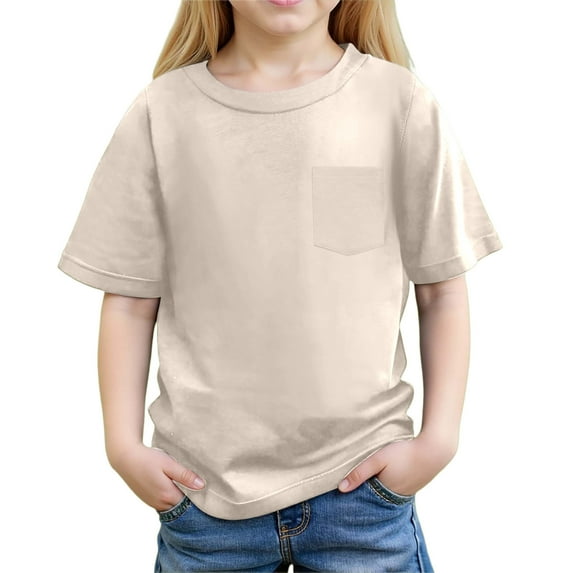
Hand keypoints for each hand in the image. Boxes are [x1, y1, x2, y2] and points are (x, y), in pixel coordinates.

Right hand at [108, 443, 205, 511]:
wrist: (125, 458)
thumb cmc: (148, 459)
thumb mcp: (169, 464)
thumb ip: (185, 476)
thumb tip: (202, 486)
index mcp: (167, 495)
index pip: (188, 503)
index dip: (198, 497)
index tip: (205, 489)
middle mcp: (159, 503)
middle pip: (180, 505)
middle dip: (189, 499)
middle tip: (198, 486)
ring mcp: (151, 502)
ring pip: (171, 504)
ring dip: (178, 497)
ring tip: (186, 485)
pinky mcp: (147, 498)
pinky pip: (162, 502)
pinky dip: (169, 496)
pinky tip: (172, 485)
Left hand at [338, 433, 456, 495]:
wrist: (434, 450)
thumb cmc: (404, 452)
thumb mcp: (378, 459)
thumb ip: (359, 473)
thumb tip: (341, 489)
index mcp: (385, 493)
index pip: (365, 498)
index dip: (355, 492)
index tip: (343, 488)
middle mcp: (396, 497)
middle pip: (375, 496)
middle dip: (365, 490)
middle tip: (352, 482)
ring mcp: (407, 491)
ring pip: (385, 491)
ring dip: (377, 484)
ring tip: (370, 474)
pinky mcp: (413, 484)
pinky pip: (395, 486)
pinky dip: (388, 481)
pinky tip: (386, 471)